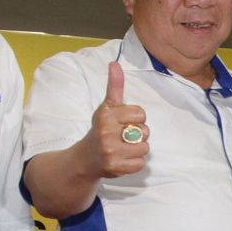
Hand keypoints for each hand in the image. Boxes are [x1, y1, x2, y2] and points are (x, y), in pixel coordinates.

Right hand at [84, 61, 149, 177]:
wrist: (85, 158)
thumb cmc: (100, 129)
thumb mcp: (106, 107)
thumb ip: (114, 86)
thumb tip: (115, 63)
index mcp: (106, 115)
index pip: (141, 113)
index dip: (136, 118)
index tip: (123, 122)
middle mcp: (107, 133)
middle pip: (145, 131)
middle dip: (138, 134)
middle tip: (122, 137)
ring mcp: (111, 151)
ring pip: (144, 148)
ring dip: (137, 149)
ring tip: (123, 148)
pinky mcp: (116, 167)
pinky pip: (140, 163)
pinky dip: (134, 163)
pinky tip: (122, 159)